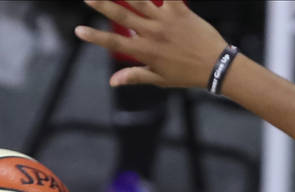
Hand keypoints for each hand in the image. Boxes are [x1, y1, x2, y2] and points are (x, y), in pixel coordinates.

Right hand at [75, 1, 228, 88]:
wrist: (216, 67)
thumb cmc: (187, 74)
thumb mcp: (159, 79)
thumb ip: (135, 76)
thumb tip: (112, 81)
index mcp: (146, 52)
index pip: (115, 44)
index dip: (95, 37)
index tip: (78, 31)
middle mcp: (153, 34)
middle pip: (122, 16)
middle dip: (102, 5)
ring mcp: (166, 21)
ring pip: (140, 1)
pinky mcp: (181, 11)